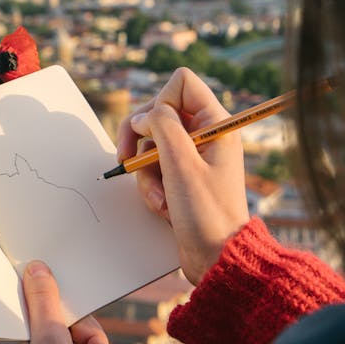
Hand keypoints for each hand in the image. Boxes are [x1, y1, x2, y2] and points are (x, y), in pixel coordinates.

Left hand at [0, 261, 110, 343]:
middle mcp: (8, 343)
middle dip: (83, 334)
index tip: (77, 316)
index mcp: (3, 331)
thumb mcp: (53, 341)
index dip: (61, 302)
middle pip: (53, 315)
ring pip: (64, 335)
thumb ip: (44, 300)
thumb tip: (34, 267)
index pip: (31, 294)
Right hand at [118, 67, 249, 283]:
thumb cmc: (207, 214)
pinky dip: (151, 187)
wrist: (217, 258)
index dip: (159, 102)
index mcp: (217, 124)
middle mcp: (206, 136)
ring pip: (152, 145)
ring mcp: (193, 158)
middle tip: (127, 159)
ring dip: (147, 172)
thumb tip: (142, 116)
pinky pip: (154, 169)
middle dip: (142, 140)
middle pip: (159, 114)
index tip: (152, 130)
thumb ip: (161, 126)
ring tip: (160, 197)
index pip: (181, 84)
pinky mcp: (182, 179)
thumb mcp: (181, 164)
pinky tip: (163, 207)